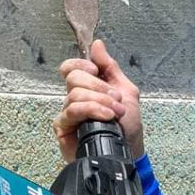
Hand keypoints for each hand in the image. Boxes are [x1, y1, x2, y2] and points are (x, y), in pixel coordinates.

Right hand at [54, 40, 144, 161]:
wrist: (130, 150)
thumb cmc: (127, 125)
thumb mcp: (126, 91)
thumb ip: (110, 67)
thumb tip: (97, 44)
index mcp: (87, 87)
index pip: (71, 68)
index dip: (81, 64)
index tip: (96, 70)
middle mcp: (75, 98)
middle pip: (73, 78)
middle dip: (98, 87)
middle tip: (116, 99)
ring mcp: (68, 113)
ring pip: (74, 95)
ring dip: (99, 101)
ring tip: (115, 112)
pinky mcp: (64, 128)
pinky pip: (71, 112)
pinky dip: (92, 111)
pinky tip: (106, 117)